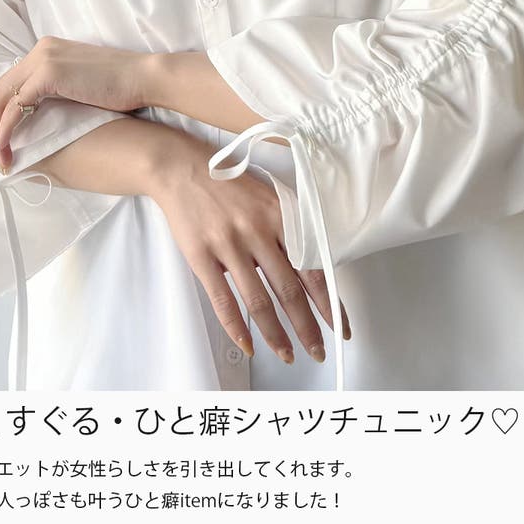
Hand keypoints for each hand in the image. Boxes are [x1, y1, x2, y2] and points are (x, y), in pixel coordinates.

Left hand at [0, 36, 148, 169]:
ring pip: (2, 99)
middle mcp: (40, 51)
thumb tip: (48, 117)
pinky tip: (3, 148)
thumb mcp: (83, 88)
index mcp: (48, 51)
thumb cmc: (124, 88)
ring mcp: (43, 60)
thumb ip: (61, 94)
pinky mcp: (49, 74)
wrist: (144, 78)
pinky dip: (5, 130)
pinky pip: (15, 107)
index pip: (10, 79)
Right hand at [147, 131, 351, 364]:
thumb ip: (290, 227)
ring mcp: (228, 245)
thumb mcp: (269, 196)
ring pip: (258, 300)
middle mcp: (258, 232)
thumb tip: (314, 267)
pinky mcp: (201, 256)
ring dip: (275, 334)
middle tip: (318, 352)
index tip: (341, 328)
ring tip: (287, 355)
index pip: (313, 267)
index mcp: (281, 216)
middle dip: (307, 327)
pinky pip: (222, 299)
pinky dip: (236, 326)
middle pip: (289, 290)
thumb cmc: (230, 184)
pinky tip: (247, 344)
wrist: (182, 168)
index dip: (329, 302)